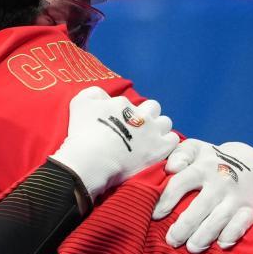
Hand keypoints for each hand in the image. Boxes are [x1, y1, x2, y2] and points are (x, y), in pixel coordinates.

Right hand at [51, 87, 179, 201]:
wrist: (91, 159)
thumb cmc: (82, 134)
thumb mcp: (79, 103)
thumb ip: (93, 93)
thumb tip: (104, 97)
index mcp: (122, 104)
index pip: (127, 104)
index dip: (122, 114)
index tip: (115, 126)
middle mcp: (140, 114)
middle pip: (152, 107)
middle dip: (146, 115)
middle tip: (136, 130)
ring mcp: (153, 131)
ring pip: (165, 122)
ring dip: (158, 128)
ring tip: (148, 140)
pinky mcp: (160, 148)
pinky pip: (173, 139)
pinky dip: (166, 143)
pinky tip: (156, 150)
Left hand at [152, 139, 252, 252]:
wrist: (250, 162)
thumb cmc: (211, 159)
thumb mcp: (194, 149)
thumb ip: (179, 155)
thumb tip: (170, 168)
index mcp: (202, 167)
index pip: (180, 183)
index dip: (166, 200)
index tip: (155, 215)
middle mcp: (220, 182)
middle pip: (200, 207)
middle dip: (184, 227)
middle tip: (171, 241)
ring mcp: (236, 196)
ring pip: (219, 219)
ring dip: (204, 236)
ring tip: (191, 248)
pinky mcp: (250, 208)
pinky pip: (241, 225)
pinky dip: (231, 236)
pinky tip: (220, 244)